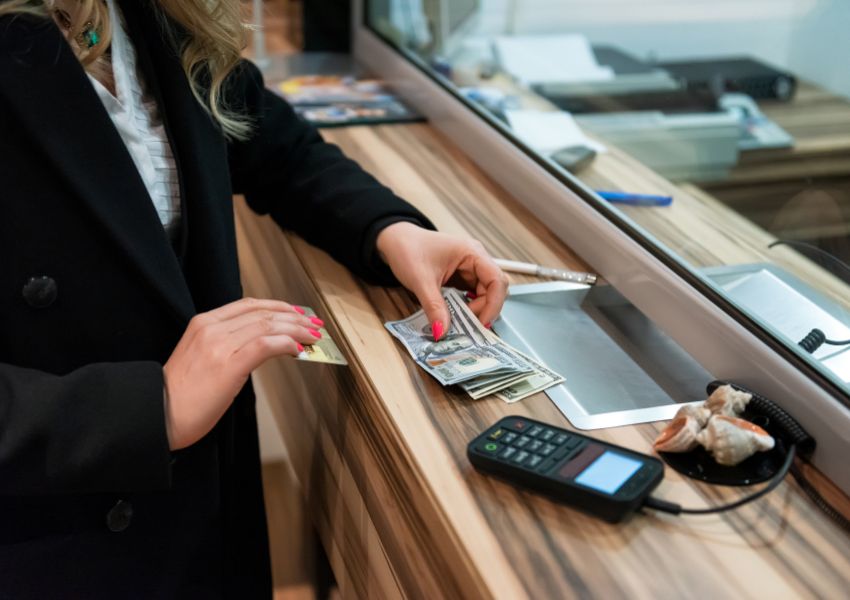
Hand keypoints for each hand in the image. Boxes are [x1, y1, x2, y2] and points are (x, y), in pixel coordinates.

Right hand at [163, 298, 323, 449]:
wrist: (158, 415)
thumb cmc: (179, 397)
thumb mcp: (200, 359)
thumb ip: (226, 346)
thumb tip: (260, 346)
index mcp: (203, 324)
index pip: (248, 305)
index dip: (277, 307)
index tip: (296, 313)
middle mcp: (211, 329)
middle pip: (262, 313)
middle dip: (294, 318)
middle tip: (313, 325)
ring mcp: (219, 345)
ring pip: (268, 325)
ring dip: (296, 329)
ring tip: (313, 337)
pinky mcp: (228, 364)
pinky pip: (265, 345)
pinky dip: (286, 343)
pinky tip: (298, 349)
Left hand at [376, 222, 508, 338]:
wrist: (395, 240)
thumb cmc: (408, 250)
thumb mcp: (420, 281)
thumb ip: (434, 307)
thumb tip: (442, 332)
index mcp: (472, 253)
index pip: (496, 280)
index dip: (494, 304)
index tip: (481, 323)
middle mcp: (476, 259)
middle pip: (494, 289)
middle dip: (485, 309)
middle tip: (468, 326)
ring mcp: (470, 269)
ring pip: (485, 294)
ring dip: (476, 310)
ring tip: (460, 323)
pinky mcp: (462, 277)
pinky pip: (473, 296)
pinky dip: (468, 308)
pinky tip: (457, 316)